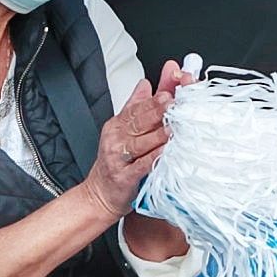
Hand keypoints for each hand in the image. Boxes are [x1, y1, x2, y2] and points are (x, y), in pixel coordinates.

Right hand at [81, 60, 193, 218]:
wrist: (99, 194)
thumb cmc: (116, 161)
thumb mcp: (125, 130)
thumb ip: (137, 105)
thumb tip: (146, 82)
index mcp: (118, 124)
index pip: (138, 106)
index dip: (156, 97)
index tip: (172, 90)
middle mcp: (116, 138)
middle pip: (140, 121)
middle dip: (159, 110)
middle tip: (176, 102)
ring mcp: (118, 157)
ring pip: (141, 142)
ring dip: (159, 133)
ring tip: (176, 125)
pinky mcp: (123, 176)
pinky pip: (140, 165)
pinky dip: (154, 157)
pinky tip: (165, 150)